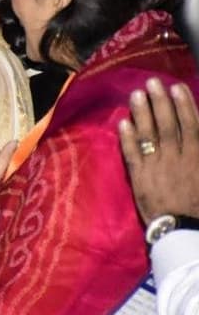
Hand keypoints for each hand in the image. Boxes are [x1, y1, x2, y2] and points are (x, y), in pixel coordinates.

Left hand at [118, 78, 198, 220]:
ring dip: (143, 113)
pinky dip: (127, 138)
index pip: (192, 125)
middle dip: (161, 102)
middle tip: (152, 81)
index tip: (177, 87)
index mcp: (198, 158)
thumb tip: (198, 131)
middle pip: (169, 125)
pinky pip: (132, 155)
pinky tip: (122, 122)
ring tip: (136, 94)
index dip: (184, 105)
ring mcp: (157, 167)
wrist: (184, 232)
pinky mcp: (139, 178)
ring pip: (150, 136)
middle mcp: (178, 158)